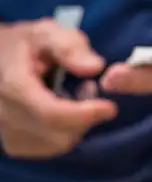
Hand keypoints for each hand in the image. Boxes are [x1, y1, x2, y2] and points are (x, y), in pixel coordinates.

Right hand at [0, 20, 116, 158]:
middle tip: (89, 90)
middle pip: (56, 135)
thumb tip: (94, 67)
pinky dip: (65, 134)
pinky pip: (48, 148)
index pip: (50, 113)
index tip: (110, 107)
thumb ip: (71, 47)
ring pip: (55, 145)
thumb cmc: (27, 43)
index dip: (84, 114)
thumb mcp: (48, 33)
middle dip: (84, 117)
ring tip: (76, 97)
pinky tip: (65, 112)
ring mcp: (6, 131)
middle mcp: (5, 113)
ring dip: (77, 126)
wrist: (0, 57)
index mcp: (13, 85)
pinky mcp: (14, 141)